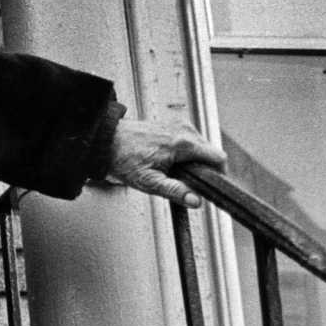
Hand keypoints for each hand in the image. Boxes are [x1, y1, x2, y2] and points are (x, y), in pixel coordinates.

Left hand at [106, 116, 225, 207]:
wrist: (107, 141)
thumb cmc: (123, 159)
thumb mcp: (149, 182)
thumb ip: (175, 191)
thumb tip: (195, 201)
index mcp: (183, 143)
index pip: (218, 158)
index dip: (219, 175)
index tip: (213, 186)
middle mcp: (184, 130)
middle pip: (211, 153)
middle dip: (204, 170)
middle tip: (187, 183)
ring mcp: (179, 125)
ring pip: (201, 147)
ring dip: (195, 161)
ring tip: (174, 172)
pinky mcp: (173, 125)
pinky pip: (190, 141)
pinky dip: (186, 153)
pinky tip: (170, 161)